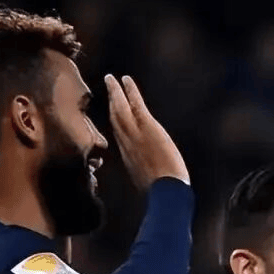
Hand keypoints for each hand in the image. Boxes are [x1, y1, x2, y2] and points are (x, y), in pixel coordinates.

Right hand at [105, 74, 189, 189]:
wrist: (166, 192)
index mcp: (128, 157)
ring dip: (115, 92)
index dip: (115, 122)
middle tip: (107, 88)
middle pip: (115, 118)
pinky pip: (135, 104)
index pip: (119, 135)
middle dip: (111, 102)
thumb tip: (149, 179)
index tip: (112, 111)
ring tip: (111, 79)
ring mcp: (135, 134)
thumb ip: (145, 177)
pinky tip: (126, 79)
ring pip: (120, 109)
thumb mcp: (148, 185)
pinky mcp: (147, 127)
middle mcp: (127, 143)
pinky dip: (129, 91)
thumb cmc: (163, 194)